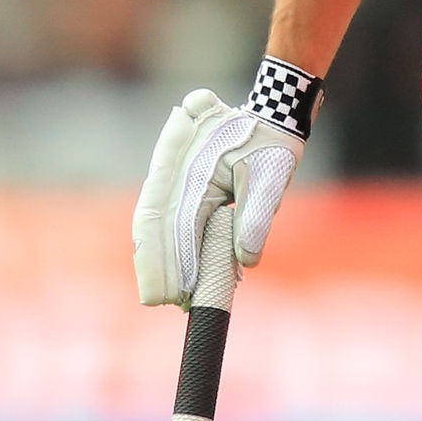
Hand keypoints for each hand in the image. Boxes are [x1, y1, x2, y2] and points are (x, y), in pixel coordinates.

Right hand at [131, 57, 320, 307]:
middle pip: (154, 224)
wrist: (267, 119)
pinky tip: (166, 269)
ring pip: (152, 220)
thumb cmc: (270, 146)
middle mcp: (174, 170)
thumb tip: (247, 260)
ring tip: (160, 293)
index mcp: (195, 168)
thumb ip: (256, 217)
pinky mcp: (174, 182)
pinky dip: (161, 243)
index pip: (177, 223)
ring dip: (154, 258)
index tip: (171, 294)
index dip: (172, 261)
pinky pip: (160, 215)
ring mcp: (170, 174)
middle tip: (159, 301)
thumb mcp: (270, 178)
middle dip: (154, 265)